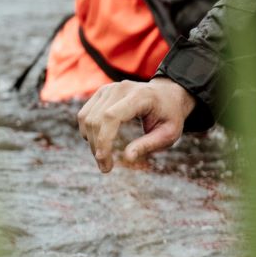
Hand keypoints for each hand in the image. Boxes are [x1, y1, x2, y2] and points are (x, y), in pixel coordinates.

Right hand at [78, 78, 195, 172]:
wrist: (168, 94)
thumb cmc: (170, 116)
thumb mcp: (169, 134)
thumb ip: (148, 145)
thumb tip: (127, 158)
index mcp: (140, 96)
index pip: (111, 116)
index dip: (103, 139)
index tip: (104, 162)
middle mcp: (121, 89)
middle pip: (96, 119)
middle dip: (97, 147)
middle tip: (106, 167)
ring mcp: (108, 89)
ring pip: (87, 118)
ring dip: (90, 141)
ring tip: (104, 158)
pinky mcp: (101, 93)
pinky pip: (85, 114)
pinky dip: (87, 131)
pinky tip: (98, 143)